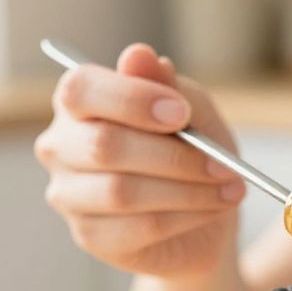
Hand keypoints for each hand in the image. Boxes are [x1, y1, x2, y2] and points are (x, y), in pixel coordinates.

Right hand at [34, 43, 245, 276]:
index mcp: (79, 102)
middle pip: (103, 145)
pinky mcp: (89, 236)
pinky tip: (212, 209)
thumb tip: (138, 54)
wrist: (202, 216)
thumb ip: (165, 84)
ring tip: (229, 186)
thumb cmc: (190, 151)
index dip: (132, 99)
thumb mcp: (191, 110)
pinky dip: (186, 217)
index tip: (182, 112)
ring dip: (188, 189)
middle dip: (173, 154)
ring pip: (122, 192)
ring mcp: (69, 195)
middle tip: (222, 162)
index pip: (82, 90)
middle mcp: (61, 146)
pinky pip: (138, 227)